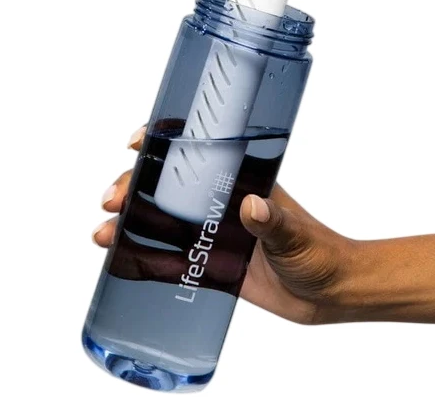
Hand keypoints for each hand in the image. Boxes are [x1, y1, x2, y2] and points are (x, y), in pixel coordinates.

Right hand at [94, 125, 357, 324]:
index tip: (138, 142)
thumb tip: (253, 207)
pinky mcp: (213, 267)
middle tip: (114, 199)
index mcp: (245, 182)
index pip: (201, 151)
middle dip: (136, 186)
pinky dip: (143, 256)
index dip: (165, 142)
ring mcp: (216, 235)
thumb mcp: (297, 235)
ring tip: (104, 232)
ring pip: (162, 220)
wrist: (330, 293)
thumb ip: (274, 223)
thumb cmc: (321, 253)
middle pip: (170, 186)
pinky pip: (170, 259)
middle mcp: (224, 204)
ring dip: (129, 220)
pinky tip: (116, 256)